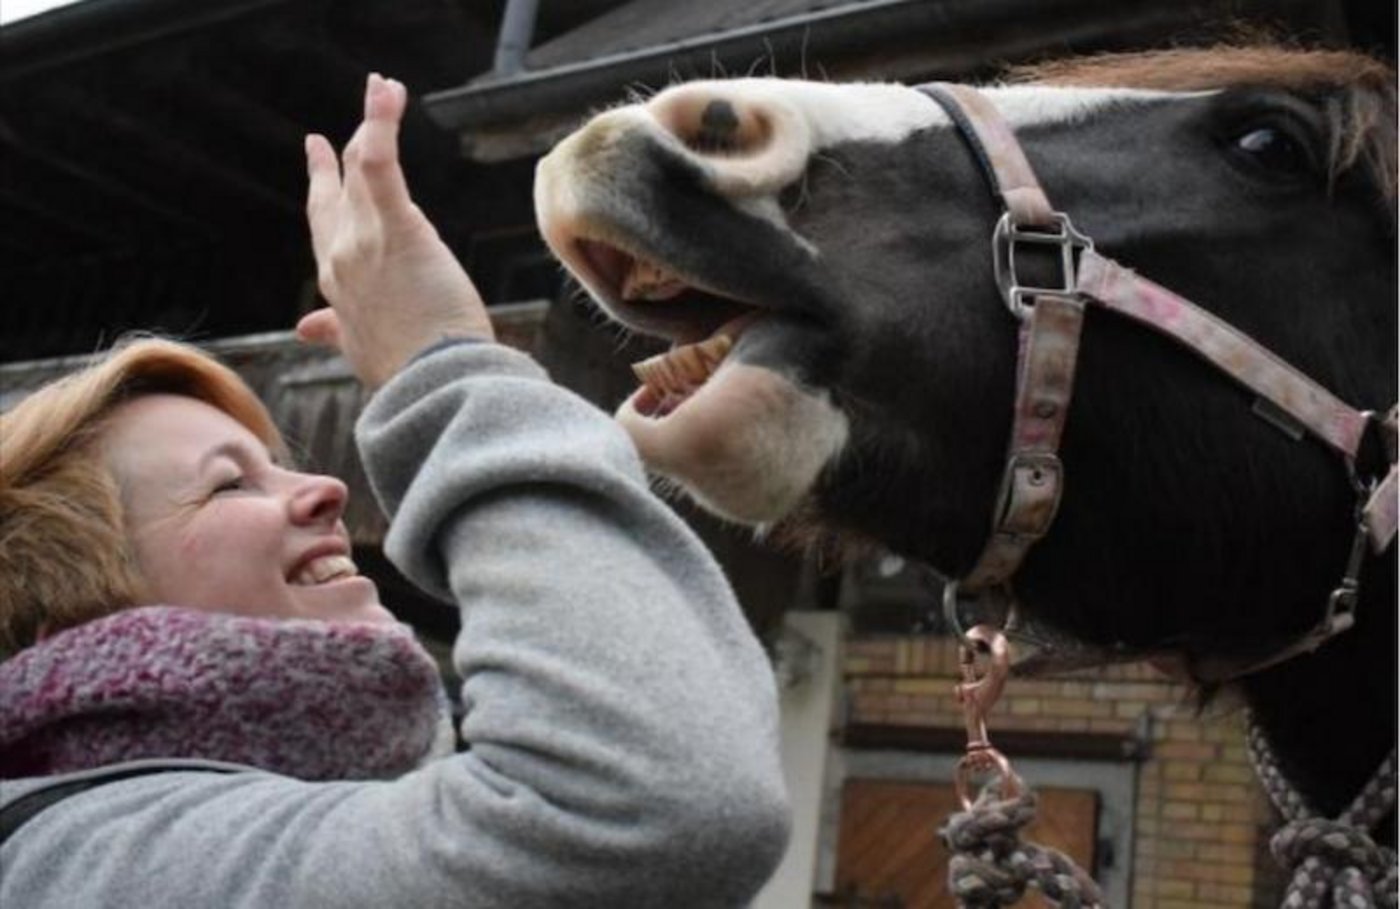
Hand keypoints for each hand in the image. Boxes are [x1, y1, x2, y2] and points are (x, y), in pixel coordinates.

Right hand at [298, 73, 493, 388]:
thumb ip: (335, 331)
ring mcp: (365, 239)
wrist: (432, 383)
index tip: (321, 163)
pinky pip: (383, 166)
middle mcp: (341, 256)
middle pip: (336, 193)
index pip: (324, 226)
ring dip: (371, 122)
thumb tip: (306, 329)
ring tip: (382, 88)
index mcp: (337, 285)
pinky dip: (381, 126)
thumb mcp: (362, 349)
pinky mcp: (399, 227)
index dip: (322, 192)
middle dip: (336, 156)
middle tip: (330, 130)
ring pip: (363, 169)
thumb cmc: (409, 372)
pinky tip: (386, 96)